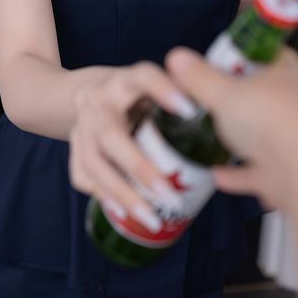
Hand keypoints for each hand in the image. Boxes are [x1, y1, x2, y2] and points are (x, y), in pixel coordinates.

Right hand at [68, 62, 195, 232]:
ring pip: (94, 163)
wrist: (87, 92)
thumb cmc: (135, 92)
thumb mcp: (155, 84)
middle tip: (170, 195)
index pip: (142, 77)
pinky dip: (102, 196)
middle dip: (140, 169)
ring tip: (151, 219)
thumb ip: (184, 93)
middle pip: (111, 136)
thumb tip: (223, 109)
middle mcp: (97, 101)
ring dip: (122, 194)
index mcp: (123, 80)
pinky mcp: (73, 148)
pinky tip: (124, 213)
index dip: (162, 89)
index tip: (189, 110)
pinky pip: (81, 176)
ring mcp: (81, 127)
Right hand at [165, 47, 297, 211]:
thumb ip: (199, 78)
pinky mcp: (292, 174)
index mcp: (285, 72)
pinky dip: (240, 175)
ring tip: (213, 141)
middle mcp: (297, 102)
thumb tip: (176, 56)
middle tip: (211, 104)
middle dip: (243, 102)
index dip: (243, 58)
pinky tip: (217, 177)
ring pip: (268, 137)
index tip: (219, 64)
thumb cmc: (269, 116)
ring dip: (244, 141)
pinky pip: (261, 172)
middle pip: (267, 97)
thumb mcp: (224, 92)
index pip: (266, 55)